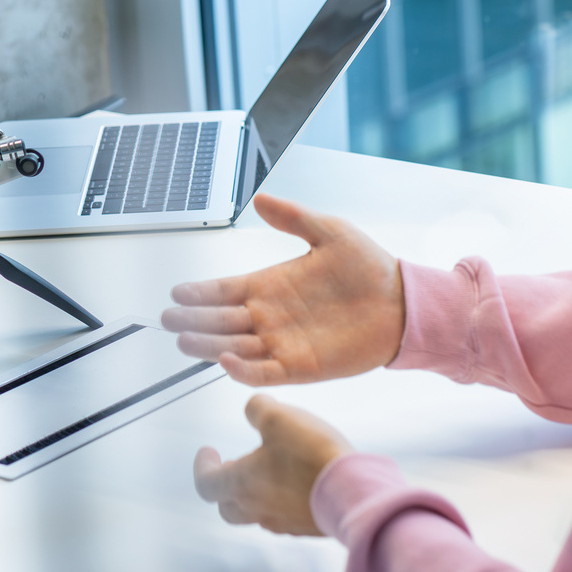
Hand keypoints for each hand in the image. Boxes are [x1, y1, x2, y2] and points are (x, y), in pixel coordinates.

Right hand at [161, 193, 403, 385]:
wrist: (402, 302)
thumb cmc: (368, 266)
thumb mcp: (329, 231)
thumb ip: (292, 217)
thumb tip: (259, 200)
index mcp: (271, 285)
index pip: (225, 291)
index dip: (201, 293)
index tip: (178, 292)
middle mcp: (270, 316)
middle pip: (221, 321)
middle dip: (194, 321)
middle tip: (169, 318)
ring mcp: (283, 343)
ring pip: (235, 347)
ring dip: (209, 346)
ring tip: (184, 341)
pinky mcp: (302, 367)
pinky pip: (265, 371)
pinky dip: (244, 370)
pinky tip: (225, 361)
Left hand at [193, 394, 353, 533]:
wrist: (352, 491)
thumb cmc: (310, 454)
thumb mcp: (278, 416)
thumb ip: (257, 409)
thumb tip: (253, 409)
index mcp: (241, 483)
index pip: (206, 484)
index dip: (203, 466)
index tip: (208, 452)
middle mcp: (257, 508)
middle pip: (227, 506)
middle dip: (226, 485)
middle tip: (233, 465)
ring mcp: (282, 521)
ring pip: (255, 512)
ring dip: (254, 493)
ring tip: (267, 471)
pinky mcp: (306, 527)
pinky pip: (283, 516)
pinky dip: (281, 501)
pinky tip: (295, 483)